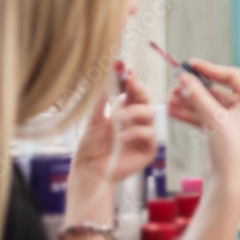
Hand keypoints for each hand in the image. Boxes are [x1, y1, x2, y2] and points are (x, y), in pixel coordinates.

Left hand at [71, 69, 157, 184]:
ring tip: (119, 117)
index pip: (132, 91)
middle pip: (145, 98)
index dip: (130, 80)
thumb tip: (106, 75)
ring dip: (135, 112)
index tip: (125, 69)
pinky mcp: (148, 149)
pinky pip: (149, 134)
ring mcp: (143, 134)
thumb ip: (101, 99)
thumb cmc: (89, 147)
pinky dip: (136, 132)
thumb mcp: (92, 119)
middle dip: (138, 88)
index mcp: (124, 111)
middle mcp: (136, 120)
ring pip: (150, 113)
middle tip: (130, 81)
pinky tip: (122, 137)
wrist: (89, 170)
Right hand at [167, 59, 239, 202]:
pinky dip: (189, 114)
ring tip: (169, 99)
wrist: (230, 184)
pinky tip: (172, 110)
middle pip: (217, 91)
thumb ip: (199, 96)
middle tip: (176, 84)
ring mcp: (231, 123)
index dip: (211, 69)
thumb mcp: (215, 119)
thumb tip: (184, 77)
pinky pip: (203, 118)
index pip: (232, 77)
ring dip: (188, 101)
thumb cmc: (232, 151)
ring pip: (207, 106)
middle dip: (195, 88)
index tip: (192, 65)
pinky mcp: (219, 134)